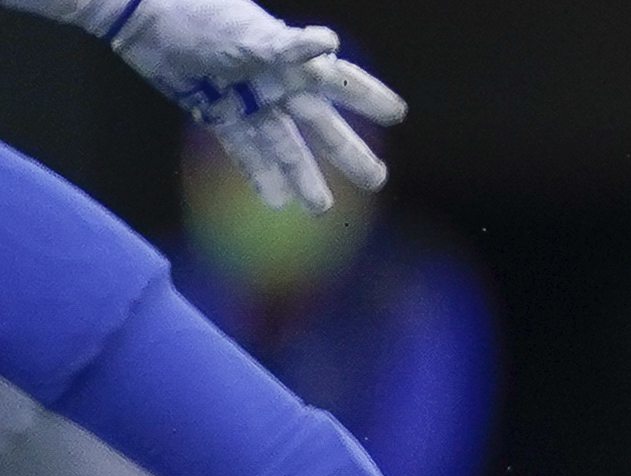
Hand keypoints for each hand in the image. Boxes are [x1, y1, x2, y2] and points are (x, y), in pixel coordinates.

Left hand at [91, 0, 404, 210]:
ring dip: (304, 175)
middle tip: (376, 181)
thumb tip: (328, 44)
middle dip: (347, 152)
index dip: (368, 97)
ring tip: (322, 208)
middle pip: (319, 124)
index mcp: (288, 60)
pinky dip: (258, 174)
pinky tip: (276, 201)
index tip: (396, 116)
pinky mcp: (215, 112)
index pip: (339, 81)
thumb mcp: (245, 33)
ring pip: (284, 145)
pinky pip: (243, 149)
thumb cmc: (198, 14)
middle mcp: (274, 83)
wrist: (141, 14)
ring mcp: (247, 100)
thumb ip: (285, 46)